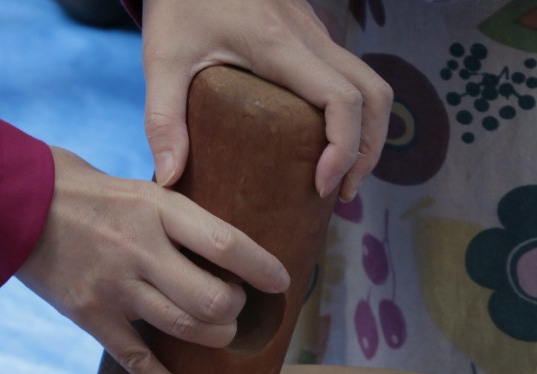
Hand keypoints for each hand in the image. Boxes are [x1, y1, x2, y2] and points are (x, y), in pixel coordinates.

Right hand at [18, 147, 289, 373]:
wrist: (16, 202)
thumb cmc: (90, 193)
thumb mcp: (141, 189)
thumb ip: (182, 219)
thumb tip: (234, 253)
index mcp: (158, 209)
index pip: (226, 244)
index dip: (261, 268)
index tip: (281, 282)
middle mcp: (139, 249)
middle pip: (214, 299)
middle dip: (236, 309)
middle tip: (234, 304)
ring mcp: (115, 286)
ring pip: (186, 329)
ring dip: (215, 338)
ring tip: (218, 330)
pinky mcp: (91, 316)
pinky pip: (137, 361)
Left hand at [141, 0, 391, 201]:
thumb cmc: (178, 1)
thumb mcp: (162, 57)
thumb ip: (162, 118)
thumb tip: (170, 179)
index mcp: (279, 44)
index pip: (341, 99)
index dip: (345, 149)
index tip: (321, 185)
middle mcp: (310, 36)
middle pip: (374, 95)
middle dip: (367, 151)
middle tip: (339, 191)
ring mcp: (316, 32)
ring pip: (372, 84)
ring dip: (368, 133)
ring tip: (339, 175)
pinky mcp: (312, 32)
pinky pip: (351, 76)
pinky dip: (353, 115)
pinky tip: (324, 142)